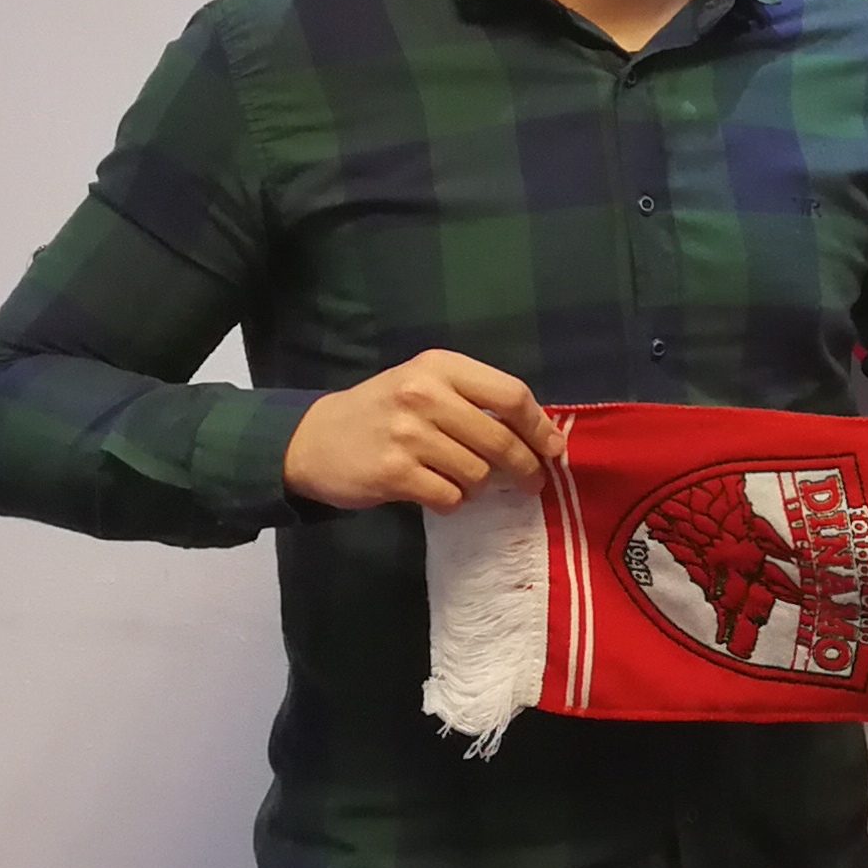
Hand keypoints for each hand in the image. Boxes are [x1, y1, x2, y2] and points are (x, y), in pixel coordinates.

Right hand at [284, 351, 568, 513]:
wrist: (312, 438)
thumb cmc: (383, 411)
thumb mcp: (425, 385)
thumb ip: (475, 400)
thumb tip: (540, 434)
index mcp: (440, 366)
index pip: (511, 395)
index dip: (540, 426)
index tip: (555, 449)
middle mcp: (424, 395)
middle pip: (500, 439)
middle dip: (525, 466)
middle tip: (532, 482)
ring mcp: (407, 434)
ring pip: (478, 472)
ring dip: (479, 485)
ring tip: (462, 480)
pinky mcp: (392, 472)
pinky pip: (450, 496)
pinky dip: (453, 501)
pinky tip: (438, 493)